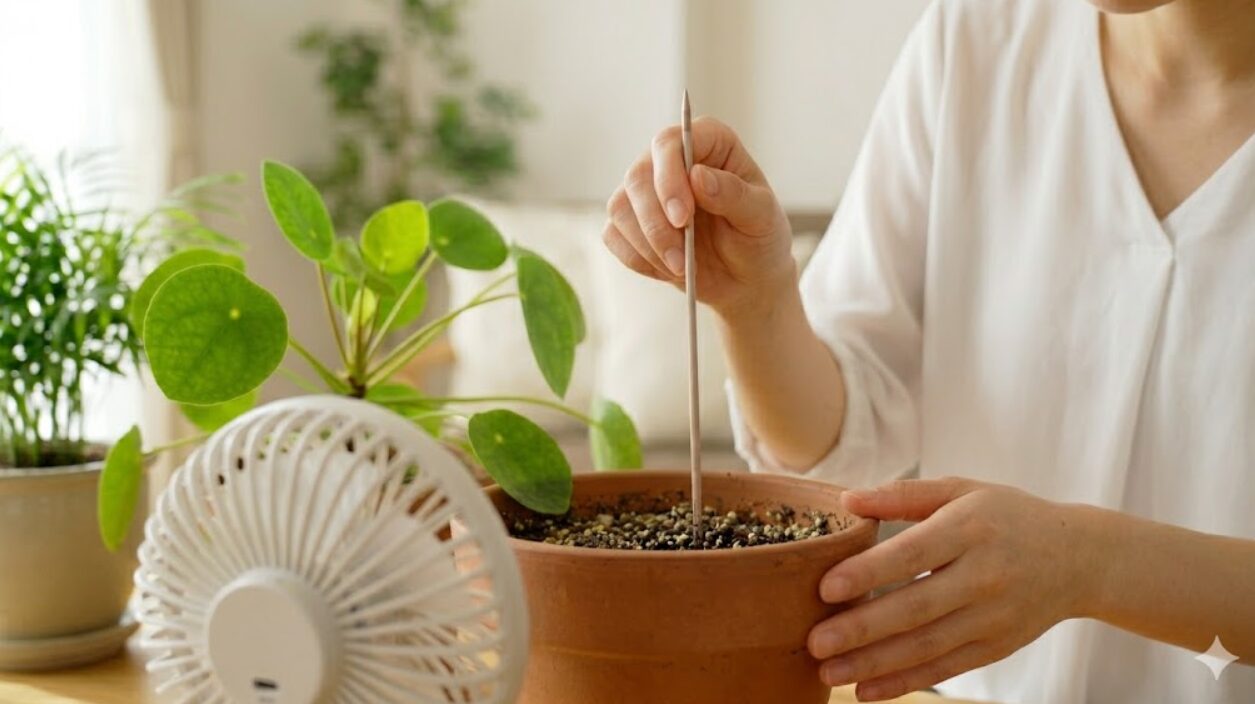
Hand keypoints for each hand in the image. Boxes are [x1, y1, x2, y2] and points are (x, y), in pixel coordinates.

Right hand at [603, 117, 795, 318]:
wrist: (746, 278)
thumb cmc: (759, 239)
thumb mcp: (761, 217)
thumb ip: (733, 194)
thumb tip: (697, 176)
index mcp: (708, 143)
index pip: (669, 144)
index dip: (668, 177)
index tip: (682, 218)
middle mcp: (670, 161)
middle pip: (637, 176)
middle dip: (655, 222)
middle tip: (680, 258)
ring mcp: (647, 191)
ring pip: (620, 207)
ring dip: (647, 245)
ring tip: (680, 267)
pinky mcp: (631, 222)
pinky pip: (614, 235)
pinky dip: (638, 258)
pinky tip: (667, 269)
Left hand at [807, 478, 1099, 700]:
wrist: (1078, 557)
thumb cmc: (1005, 516)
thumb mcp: (961, 490)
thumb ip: (903, 495)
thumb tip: (847, 499)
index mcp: (970, 529)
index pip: (912, 554)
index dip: (868, 573)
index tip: (825, 589)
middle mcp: (984, 576)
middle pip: (916, 608)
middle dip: (862, 629)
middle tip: (815, 642)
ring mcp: (993, 616)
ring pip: (927, 646)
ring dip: (874, 664)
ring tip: (828, 672)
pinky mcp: (997, 646)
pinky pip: (945, 668)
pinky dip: (904, 682)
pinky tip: (866, 690)